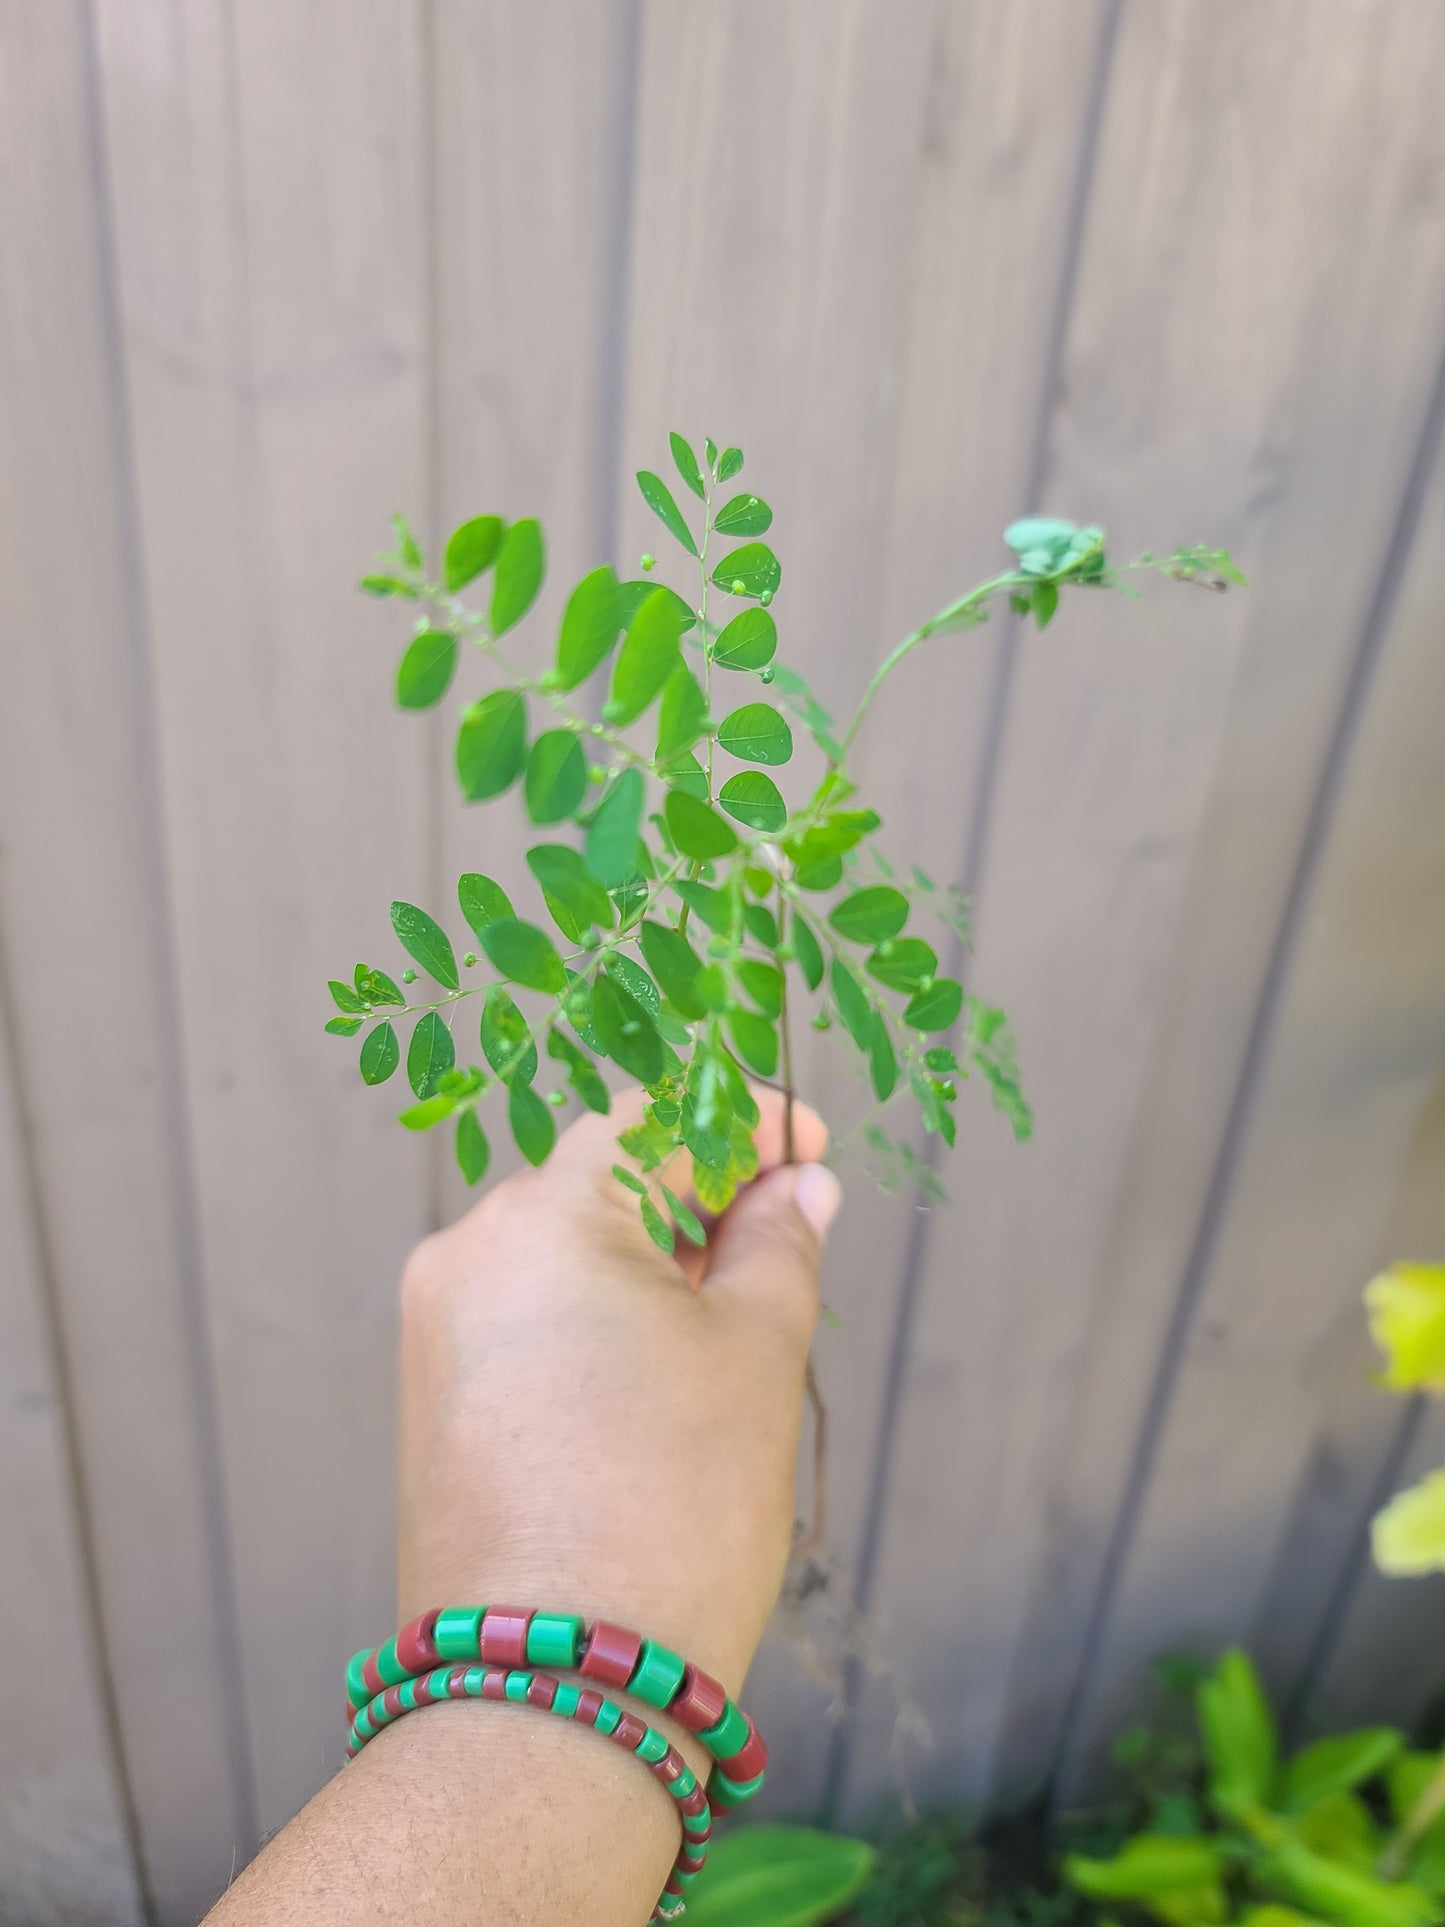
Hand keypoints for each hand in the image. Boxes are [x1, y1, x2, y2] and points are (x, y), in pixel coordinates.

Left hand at [397, 1087, 839, 1710]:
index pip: (658, 1118)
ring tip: (733, 1314)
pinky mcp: (433, 1394)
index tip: (810, 1146)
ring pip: (563, 1248)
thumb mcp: (754, 1357)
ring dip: (651, 1256)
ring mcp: (438, 1326)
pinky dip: (598, 1312)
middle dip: (699, 1191)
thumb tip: (796, 1187)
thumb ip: (778, 1245)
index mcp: (546, 1214)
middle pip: (603, 1177)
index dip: (747, 1121)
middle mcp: (469, 1250)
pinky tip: (659, 1367)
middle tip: (787, 1234)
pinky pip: (527, 1311)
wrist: (551, 1691)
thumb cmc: (669, 1510)